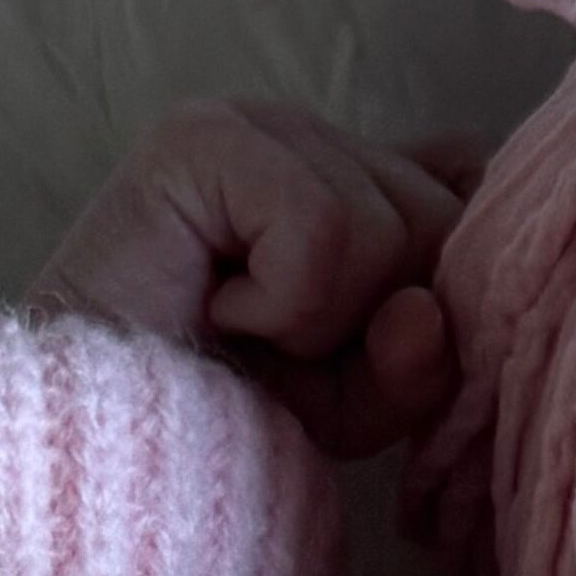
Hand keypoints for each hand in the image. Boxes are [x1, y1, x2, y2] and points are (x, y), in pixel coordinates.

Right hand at [28, 101, 484, 455]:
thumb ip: (428, 356)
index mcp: (353, 175)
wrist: (104, 453)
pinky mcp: (201, 137)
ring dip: (323, 320)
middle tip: (281, 350)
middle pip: (444, 220)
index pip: (470, 189)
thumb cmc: (223, 419)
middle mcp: (311, 134)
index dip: (438, 289)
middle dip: (377, 319)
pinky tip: (221, 310)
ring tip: (241, 331)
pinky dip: (287, 302)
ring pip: (392, 226)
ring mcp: (255, 122)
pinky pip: (328, 226)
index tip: (353, 353)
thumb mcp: (359, 403)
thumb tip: (425, 307)